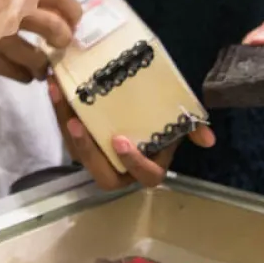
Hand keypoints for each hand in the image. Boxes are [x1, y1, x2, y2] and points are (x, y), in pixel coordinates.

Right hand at [0, 0, 82, 81]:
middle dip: (64, 36)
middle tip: (62, 41)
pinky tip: (24, 72)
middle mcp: (13, 12)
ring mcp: (0, 39)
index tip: (74, 18)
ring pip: (38, 56)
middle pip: (54, 26)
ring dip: (46, 62)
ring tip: (44, 63)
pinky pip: (18, 72)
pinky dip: (26, 74)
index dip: (72, 8)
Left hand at [49, 79, 215, 189]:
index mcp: (149, 166)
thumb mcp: (178, 117)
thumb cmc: (161, 115)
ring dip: (65, 124)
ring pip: (79, 150)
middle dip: (88, 151)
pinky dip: (60, 110)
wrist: (141, 101)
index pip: (146, 176)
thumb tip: (209, 140)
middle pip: (103, 174)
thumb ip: (191, 127)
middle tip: (77, 123)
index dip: (134, 162)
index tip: (121, 140)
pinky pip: (67, 131)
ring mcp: (98, 155)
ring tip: (59, 94)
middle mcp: (122, 168)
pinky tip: (54, 86)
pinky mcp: (81, 140)